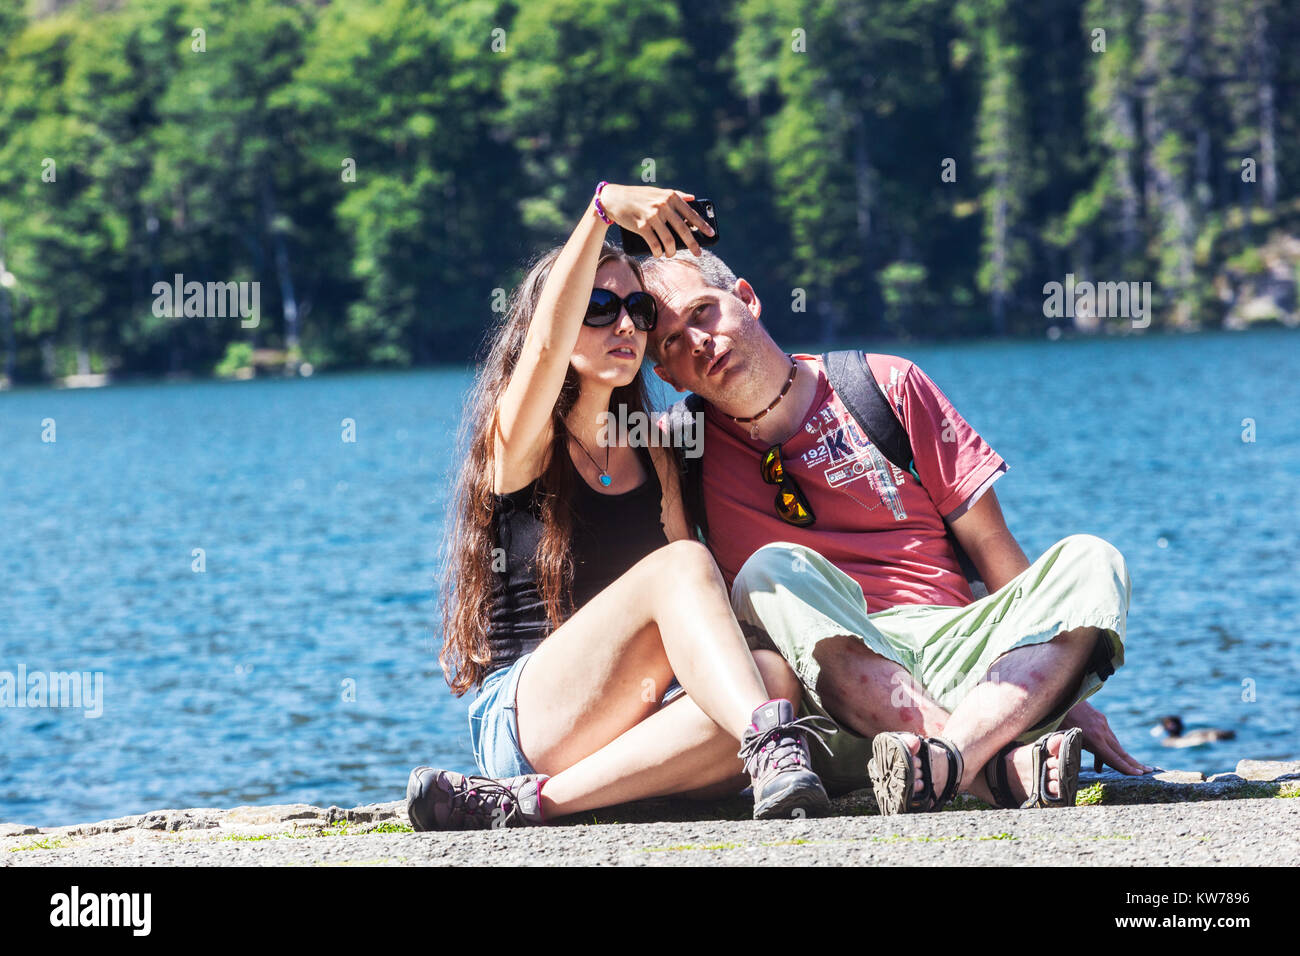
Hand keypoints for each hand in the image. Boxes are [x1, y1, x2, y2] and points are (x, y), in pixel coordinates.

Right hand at [596, 184, 713, 257]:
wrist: (614, 199)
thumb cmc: (638, 196)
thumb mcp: (658, 192)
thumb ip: (676, 194)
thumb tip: (693, 198)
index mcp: (670, 197)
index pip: (691, 213)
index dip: (702, 226)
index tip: (711, 235)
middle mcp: (663, 206)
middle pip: (683, 230)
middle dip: (693, 244)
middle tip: (698, 253)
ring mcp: (652, 217)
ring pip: (669, 241)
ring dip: (672, 251)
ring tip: (671, 254)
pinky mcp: (642, 227)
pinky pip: (655, 244)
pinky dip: (658, 252)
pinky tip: (659, 254)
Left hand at [1061, 700, 1153, 774]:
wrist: (1059, 694)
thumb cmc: (1056, 720)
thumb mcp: (1063, 739)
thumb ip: (1077, 754)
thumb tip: (1085, 765)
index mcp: (1093, 739)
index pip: (1113, 758)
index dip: (1126, 768)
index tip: (1139, 775)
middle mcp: (1102, 731)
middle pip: (1120, 751)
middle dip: (1134, 763)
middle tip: (1148, 771)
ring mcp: (1102, 723)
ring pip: (1115, 742)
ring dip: (1123, 755)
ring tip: (1133, 766)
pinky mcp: (1100, 717)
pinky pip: (1108, 735)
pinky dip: (1111, 746)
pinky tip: (1106, 756)